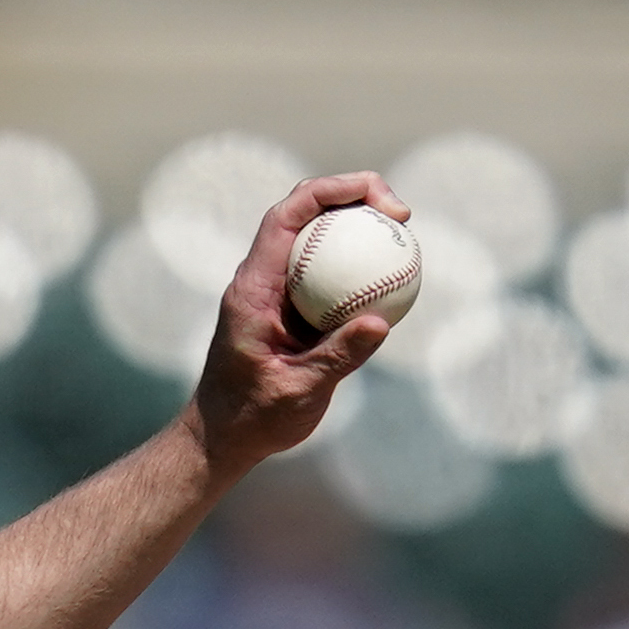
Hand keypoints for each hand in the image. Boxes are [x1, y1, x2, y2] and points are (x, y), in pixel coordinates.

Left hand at [188, 170, 413, 479]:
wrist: (224, 437)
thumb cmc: (250, 418)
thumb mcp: (297, 392)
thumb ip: (337, 358)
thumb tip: (382, 322)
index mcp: (253, 288)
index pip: (288, 215)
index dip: (331, 190)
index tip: (377, 197)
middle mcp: (264, 280)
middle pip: (309, 215)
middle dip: (356, 197)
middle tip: (402, 215)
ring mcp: (279, 292)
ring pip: (321, 242)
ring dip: (361, 231)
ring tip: (405, 240)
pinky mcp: (294, 310)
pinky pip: (331, 277)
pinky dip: (361, 271)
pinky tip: (396, 281)